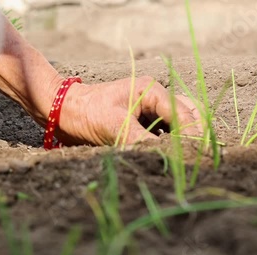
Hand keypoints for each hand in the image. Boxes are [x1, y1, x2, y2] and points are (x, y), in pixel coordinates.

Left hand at [53, 76, 202, 145]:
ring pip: (177, 125)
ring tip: (182, 161)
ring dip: (180, 141)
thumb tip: (167, 159)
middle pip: (187, 115)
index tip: (195, 156)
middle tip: (194, 158)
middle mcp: (154, 97)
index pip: (182, 114)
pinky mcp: (141, 122)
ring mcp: (149, 109)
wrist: (62, 112)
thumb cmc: (86, 114)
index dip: (191, 136)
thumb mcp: (117, 128)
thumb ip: (144, 141)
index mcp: (151, 91)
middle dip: (192, 135)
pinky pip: (162, 133)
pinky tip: (166, 158)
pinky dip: (167, 144)